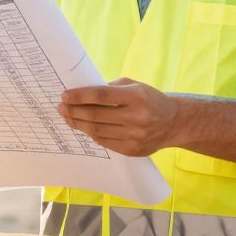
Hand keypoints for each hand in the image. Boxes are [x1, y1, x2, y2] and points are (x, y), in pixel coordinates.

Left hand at [57, 77, 179, 156]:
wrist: (174, 122)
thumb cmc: (149, 99)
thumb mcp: (134, 86)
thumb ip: (111, 88)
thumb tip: (83, 93)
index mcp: (136, 96)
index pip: (100, 95)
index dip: (80, 96)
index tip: (65, 95)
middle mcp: (136, 117)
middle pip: (96, 115)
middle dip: (74, 111)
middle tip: (61, 107)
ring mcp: (134, 135)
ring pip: (97, 130)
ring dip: (78, 124)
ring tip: (68, 118)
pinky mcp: (132, 150)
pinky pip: (105, 142)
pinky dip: (92, 135)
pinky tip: (83, 128)